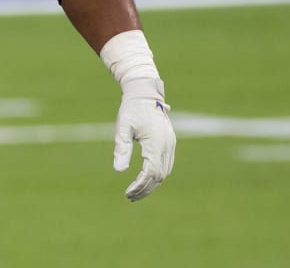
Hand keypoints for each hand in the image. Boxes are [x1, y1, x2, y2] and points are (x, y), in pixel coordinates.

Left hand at [112, 77, 175, 200]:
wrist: (145, 93)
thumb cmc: (131, 110)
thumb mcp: (122, 128)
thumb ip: (122, 149)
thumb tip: (119, 171)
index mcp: (156, 142)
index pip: (151, 172)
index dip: (140, 185)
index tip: (127, 192)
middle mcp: (167, 145)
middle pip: (159, 176)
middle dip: (145, 188)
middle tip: (130, 196)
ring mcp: (171, 144)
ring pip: (165, 172)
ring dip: (151, 184)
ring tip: (135, 192)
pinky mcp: (170, 143)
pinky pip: (166, 165)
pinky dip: (156, 175)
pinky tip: (144, 180)